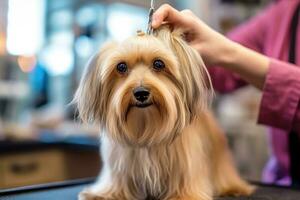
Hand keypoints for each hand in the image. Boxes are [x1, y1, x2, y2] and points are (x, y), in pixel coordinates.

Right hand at [152, 4, 268, 88]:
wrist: (223, 51)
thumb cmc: (213, 51)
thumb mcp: (194, 52)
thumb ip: (176, 50)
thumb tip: (159, 51)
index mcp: (188, 20)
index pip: (167, 10)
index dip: (157, 17)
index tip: (153, 27)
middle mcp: (183, 18)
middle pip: (161, 21)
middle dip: (156, 33)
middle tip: (156, 47)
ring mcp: (181, 23)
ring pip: (163, 28)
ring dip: (161, 38)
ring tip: (165, 50)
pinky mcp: (180, 30)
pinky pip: (167, 32)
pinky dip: (165, 40)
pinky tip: (169, 50)